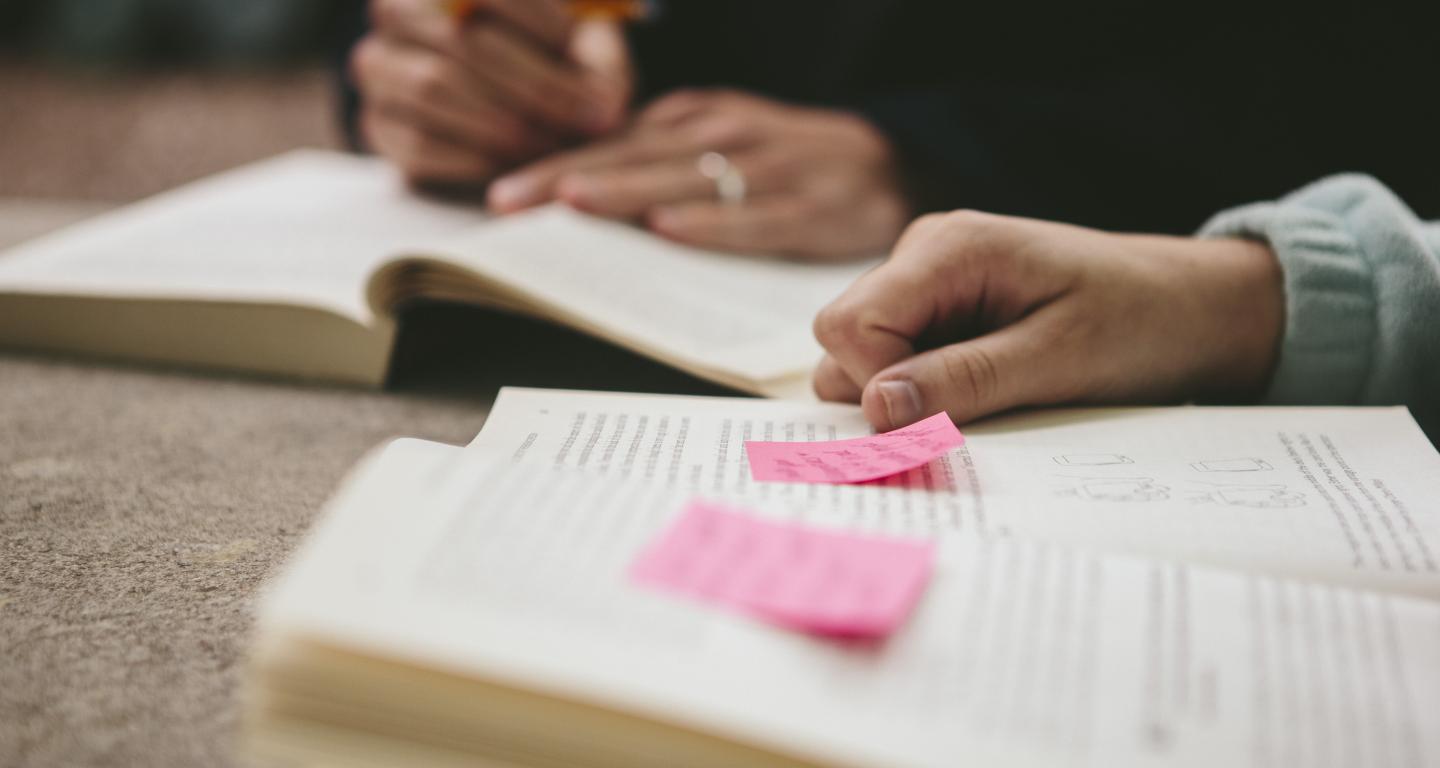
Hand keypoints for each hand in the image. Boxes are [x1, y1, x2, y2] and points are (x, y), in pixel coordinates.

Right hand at [352, 0, 631, 183]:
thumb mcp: (581, 49)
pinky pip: (420, 143)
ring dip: (507, 122)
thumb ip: (596, 64)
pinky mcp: (379, 126)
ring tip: (558, 143)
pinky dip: (476, 156)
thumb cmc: (551, 62)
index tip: (585, 56)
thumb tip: (605, 108)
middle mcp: (395, 12)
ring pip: (435, 87)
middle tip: (590, 119)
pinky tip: (517, 163)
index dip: (541, 20)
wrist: (510, 101)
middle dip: (538, 85)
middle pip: (464, 42)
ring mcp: (378, 69)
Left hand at [487, 90, 912, 260]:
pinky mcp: (811, 207)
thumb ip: (660, 161)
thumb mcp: (723, 142)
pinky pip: (754, 217)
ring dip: (624, 191)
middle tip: (510, 204)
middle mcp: (727, 134)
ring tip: (569, 205)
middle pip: (636, 157)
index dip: (554, 166)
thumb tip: (576, 192)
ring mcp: (771, 169)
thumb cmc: (791, 163)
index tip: (500, 195)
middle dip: (567, 178)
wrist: (896, 163)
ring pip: (685, 179)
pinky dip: (711, 222)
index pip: (614, 144)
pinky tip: (668, 229)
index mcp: (699, 120)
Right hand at [812, 211, 1285, 428]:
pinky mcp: (940, 312)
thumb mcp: (1061, 359)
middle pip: (843, 340)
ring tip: (991, 397)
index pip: (850, 325)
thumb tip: (878, 408)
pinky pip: (897, 362)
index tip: (938, 423)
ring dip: (909, 397)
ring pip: (862, 357)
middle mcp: (924, 255)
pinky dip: (927, 392)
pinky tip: (986, 391)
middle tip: (971, 413)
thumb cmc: (1142, 320)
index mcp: (948, 247)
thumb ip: (965, 380)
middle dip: (887, 394)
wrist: (1195, 306)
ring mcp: (928, 283)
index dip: (879, 385)